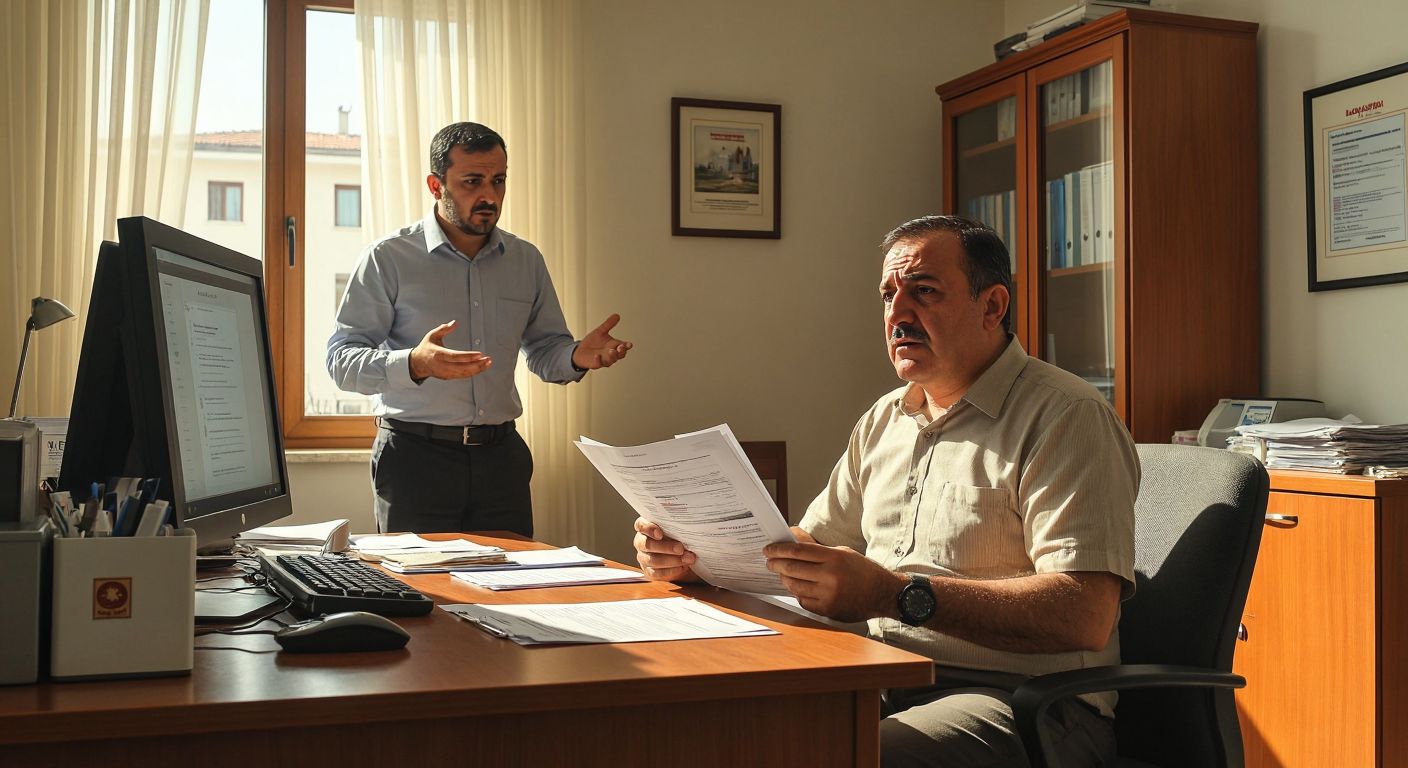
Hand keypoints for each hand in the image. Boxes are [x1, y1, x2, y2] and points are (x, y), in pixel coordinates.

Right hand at [409, 320, 491, 380]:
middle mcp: (442, 365)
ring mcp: (445, 373)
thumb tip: (454, 322)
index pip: (455, 356)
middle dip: (477, 365)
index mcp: (438, 354)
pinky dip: (472, 373)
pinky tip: (481, 367)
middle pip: (462, 367)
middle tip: (488, 359)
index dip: (468, 356)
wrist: (417, 363)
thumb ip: (443, 329)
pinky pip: (462, 376)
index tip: (480, 354)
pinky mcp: (448, 377)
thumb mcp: (432, 335)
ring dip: (477, 369)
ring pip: (464, 374)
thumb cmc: (426, 348)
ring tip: (487, 363)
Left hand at [572, 314, 632, 369]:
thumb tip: (617, 315)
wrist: (580, 351)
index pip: (624, 347)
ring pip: (611, 360)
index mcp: (614, 346)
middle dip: (621, 351)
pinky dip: (598, 360)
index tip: (629, 344)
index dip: (627, 346)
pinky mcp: (595, 364)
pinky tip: (597, 356)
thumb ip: (609, 324)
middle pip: (620, 355)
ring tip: (611, 351)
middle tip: (621, 347)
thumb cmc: (593, 343)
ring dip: (612, 356)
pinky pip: (598, 364)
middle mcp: (610, 354)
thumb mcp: (601, 331)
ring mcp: (604, 360)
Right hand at [633, 517, 697, 581]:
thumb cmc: (679, 537)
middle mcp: (641, 542)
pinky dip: (671, 570)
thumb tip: (687, 526)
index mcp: (645, 528)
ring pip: (652, 560)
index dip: (648, 529)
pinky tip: (681, 567)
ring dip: (672, 560)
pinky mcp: (649, 571)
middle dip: (665, 547)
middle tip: (681, 549)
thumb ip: (677, 527)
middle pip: (646, 544)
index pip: (640, 525)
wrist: (684, 555)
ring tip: (687, 559)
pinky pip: (657, 573)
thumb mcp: (678, 530)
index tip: (660, 534)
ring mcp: (643, 558)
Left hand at [764, 542, 906, 622]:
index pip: (798, 551)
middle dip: (775, 564)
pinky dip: (796, 593)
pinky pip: (803, 601)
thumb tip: (793, 540)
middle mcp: (830, 576)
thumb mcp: (843, 552)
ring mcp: (828, 595)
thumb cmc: (863, 570)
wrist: (883, 594)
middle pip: (792, 568)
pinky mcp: (827, 610)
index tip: (768, 549)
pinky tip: (796, 588)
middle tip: (769, 561)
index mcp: (834, 557)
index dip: (779, 549)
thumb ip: (817, 549)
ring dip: (784, 579)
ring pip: (794, 586)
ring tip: (781, 574)